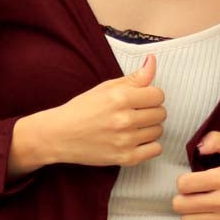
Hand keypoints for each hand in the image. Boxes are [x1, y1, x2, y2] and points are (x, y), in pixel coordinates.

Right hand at [41, 52, 165, 166]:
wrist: (59, 135)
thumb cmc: (82, 109)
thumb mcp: (106, 88)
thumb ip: (134, 77)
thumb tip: (152, 60)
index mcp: (120, 98)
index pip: (158, 95)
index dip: (151, 95)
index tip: (141, 99)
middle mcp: (124, 119)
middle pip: (161, 113)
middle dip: (151, 111)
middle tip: (136, 113)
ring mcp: (125, 141)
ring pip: (158, 131)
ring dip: (149, 128)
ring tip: (133, 127)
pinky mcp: (125, 158)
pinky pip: (155, 150)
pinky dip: (150, 146)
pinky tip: (136, 140)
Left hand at [172, 131, 219, 219]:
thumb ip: (217, 139)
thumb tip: (199, 148)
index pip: (185, 184)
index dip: (183, 181)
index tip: (191, 180)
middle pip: (182, 205)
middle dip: (182, 197)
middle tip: (191, 193)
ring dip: (188, 213)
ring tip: (197, 205)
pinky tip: (202, 219)